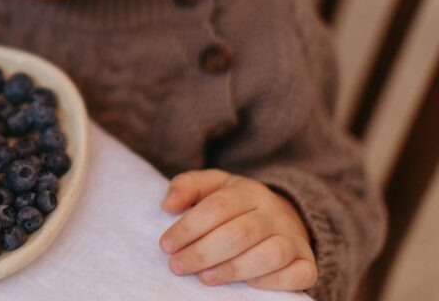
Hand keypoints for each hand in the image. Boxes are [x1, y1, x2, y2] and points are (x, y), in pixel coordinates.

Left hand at [159, 169, 316, 290]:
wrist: (285, 216)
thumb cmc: (236, 205)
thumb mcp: (212, 186)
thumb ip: (187, 187)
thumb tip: (167, 205)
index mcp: (249, 191)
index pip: (218, 207)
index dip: (189, 227)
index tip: (166, 245)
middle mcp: (275, 213)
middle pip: (240, 233)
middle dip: (203, 252)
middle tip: (177, 266)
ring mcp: (294, 238)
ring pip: (269, 255)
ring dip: (233, 269)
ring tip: (205, 278)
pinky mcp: (307, 262)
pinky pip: (298, 274)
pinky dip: (272, 282)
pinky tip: (247, 285)